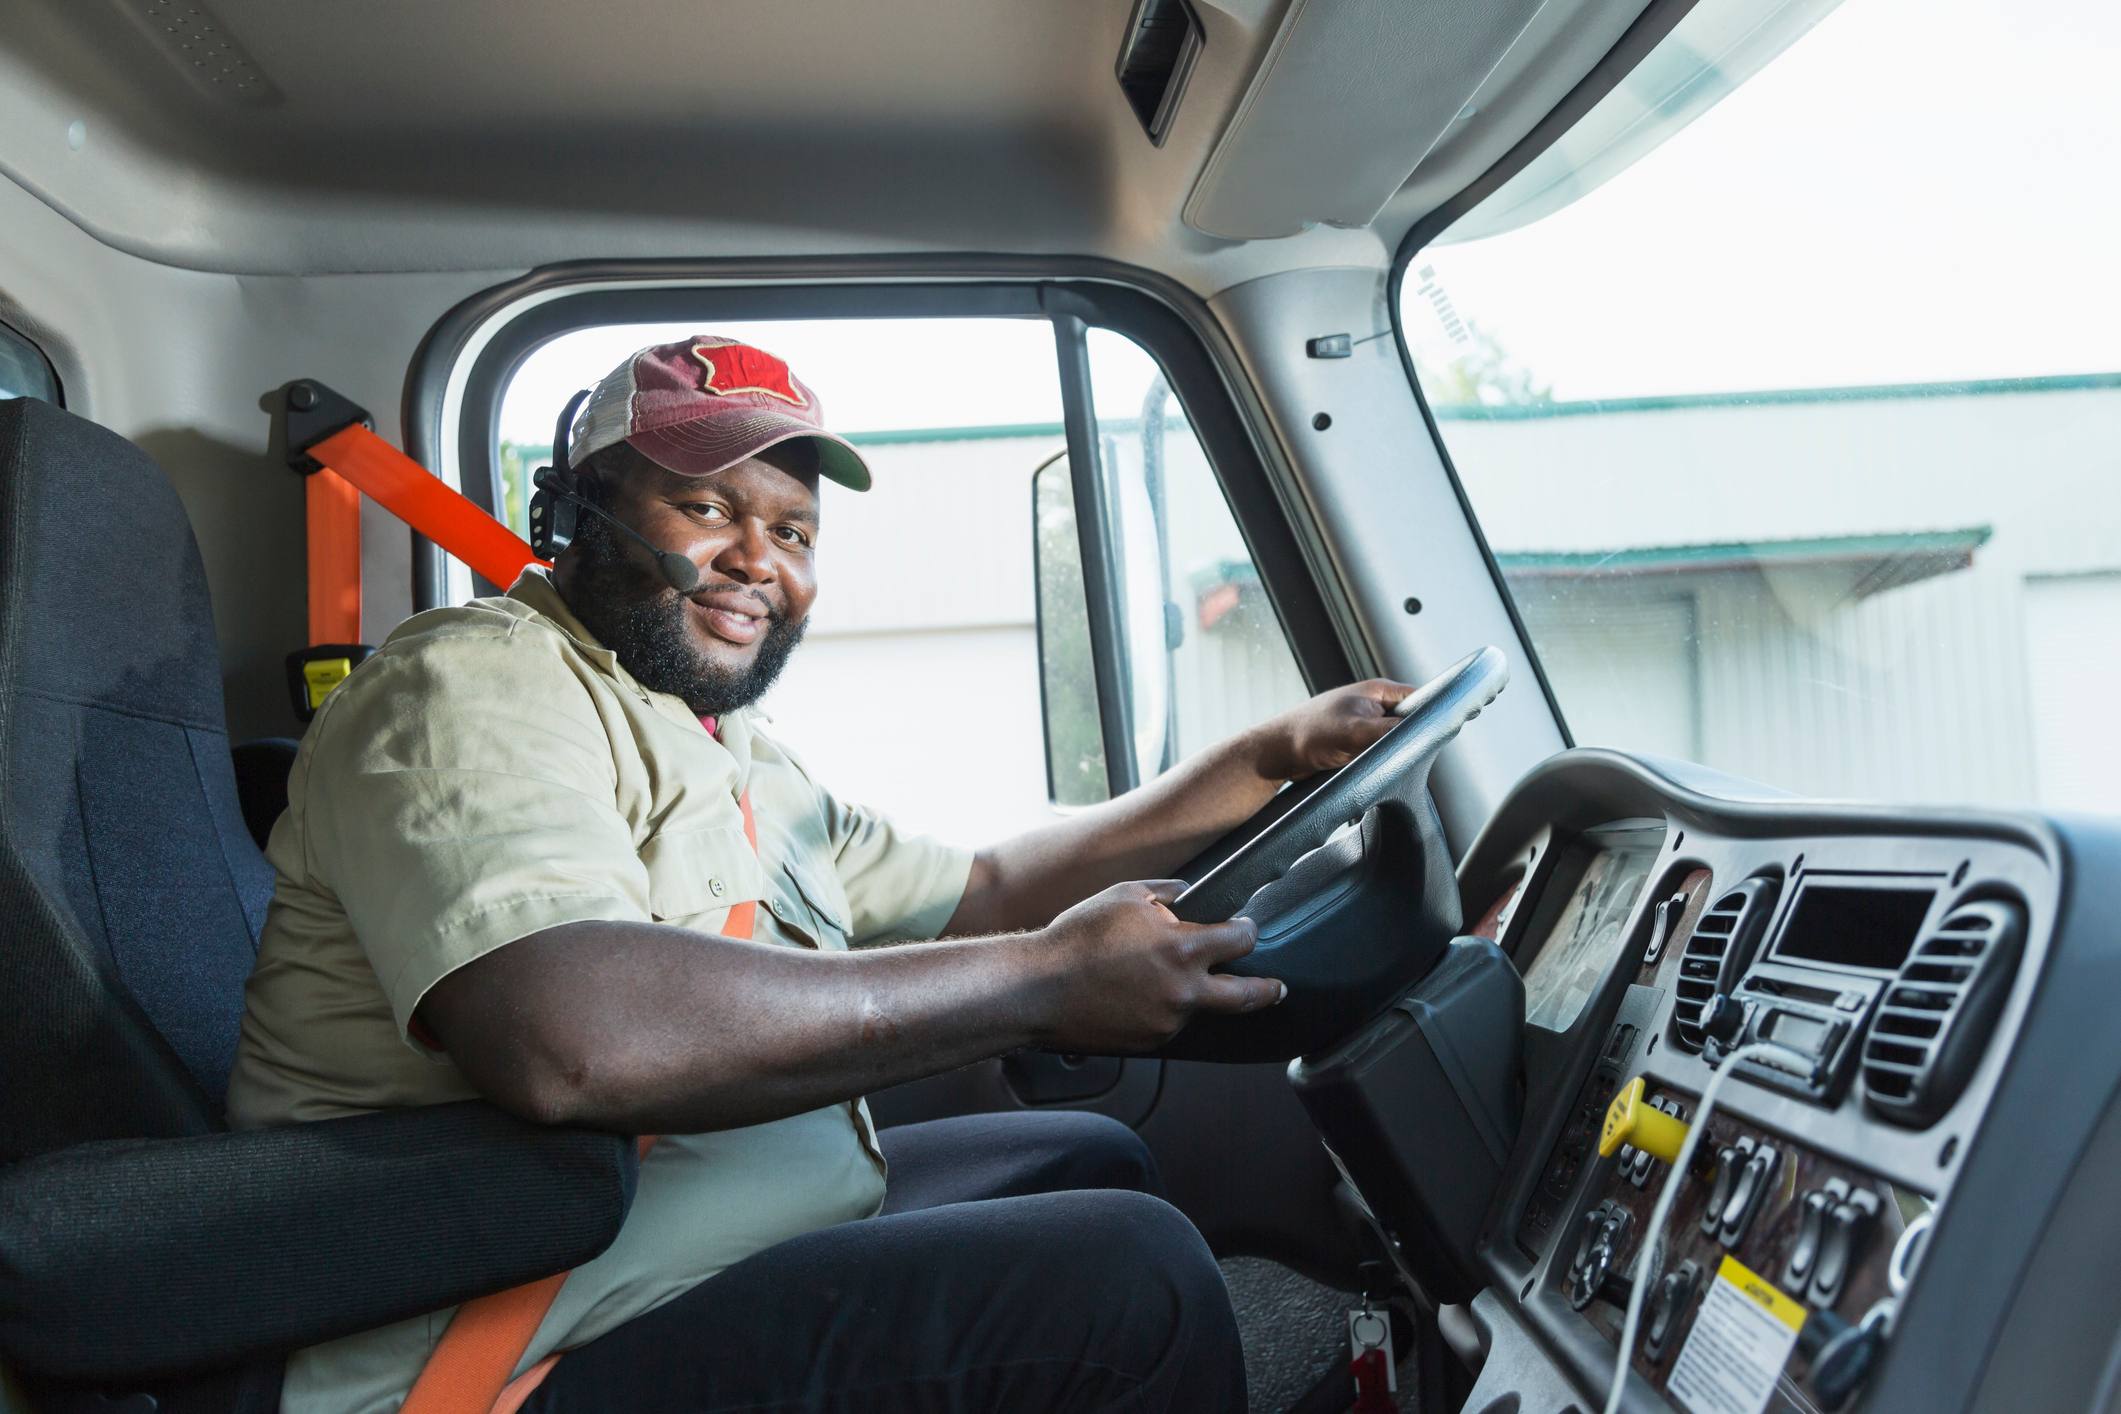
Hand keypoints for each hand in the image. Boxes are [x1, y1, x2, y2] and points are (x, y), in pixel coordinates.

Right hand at [1025, 880, 1282, 1051]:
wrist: (1037, 988)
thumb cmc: (1077, 938)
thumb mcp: (1125, 895)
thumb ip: (1167, 894)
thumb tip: (1188, 894)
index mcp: (1184, 949)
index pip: (1240, 941)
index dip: (1247, 932)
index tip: (1247, 931)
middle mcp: (1184, 991)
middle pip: (1247, 996)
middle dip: (1268, 991)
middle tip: (1277, 989)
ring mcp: (1168, 1022)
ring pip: (1198, 1008)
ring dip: (1192, 994)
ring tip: (1155, 977)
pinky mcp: (1150, 1042)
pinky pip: (1169, 1023)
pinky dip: (1163, 1010)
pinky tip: (1136, 995)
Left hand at [1249, 678, 1415, 781]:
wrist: (1279, 753)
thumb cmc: (1309, 733)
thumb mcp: (1356, 731)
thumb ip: (1390, 731)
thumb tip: (1419, 734)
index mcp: (1377, 691)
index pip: (1419, 697)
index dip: (1430, 713)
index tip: (1434, 730)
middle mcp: (1373, 704)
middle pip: (1409, 720)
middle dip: (1408, 736)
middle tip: (1402, 750)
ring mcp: (1365, 723)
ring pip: (1393, 738)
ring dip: (1391, 750)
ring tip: (1378, 756)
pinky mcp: (1357, 741)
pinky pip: (1377, 749)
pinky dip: (1377, 758)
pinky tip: (1370, 764)